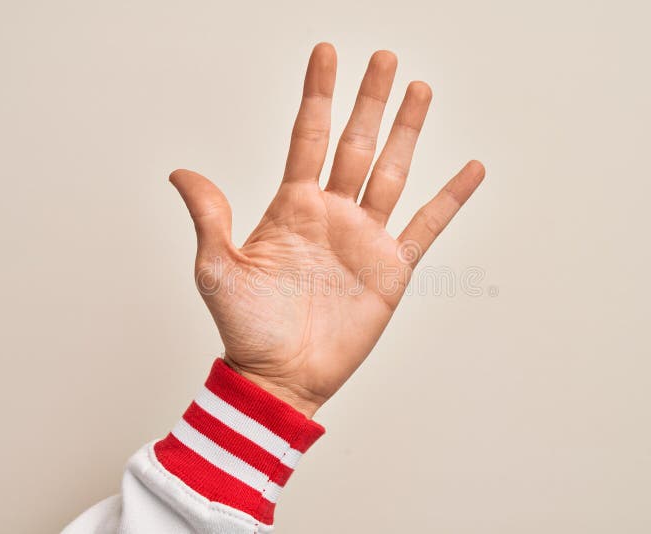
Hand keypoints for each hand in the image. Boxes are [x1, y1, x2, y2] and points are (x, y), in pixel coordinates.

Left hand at [170, 43, 484, 416]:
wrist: (281, 375)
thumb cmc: (246, 327)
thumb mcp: (218, 270)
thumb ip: (210, 218)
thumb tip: (180, 172)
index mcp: (292, 206)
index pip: (307, 136)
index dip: (318, 94)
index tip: (326, 53)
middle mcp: (332, 213)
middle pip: (355, 142)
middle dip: (370, 100)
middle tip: (385, 57)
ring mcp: (365, 237)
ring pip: (392, 172)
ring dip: (407, 131)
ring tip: (421, 90)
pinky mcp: (391, 268)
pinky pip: (427, 225)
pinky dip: (450, 198)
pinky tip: (470, 169)